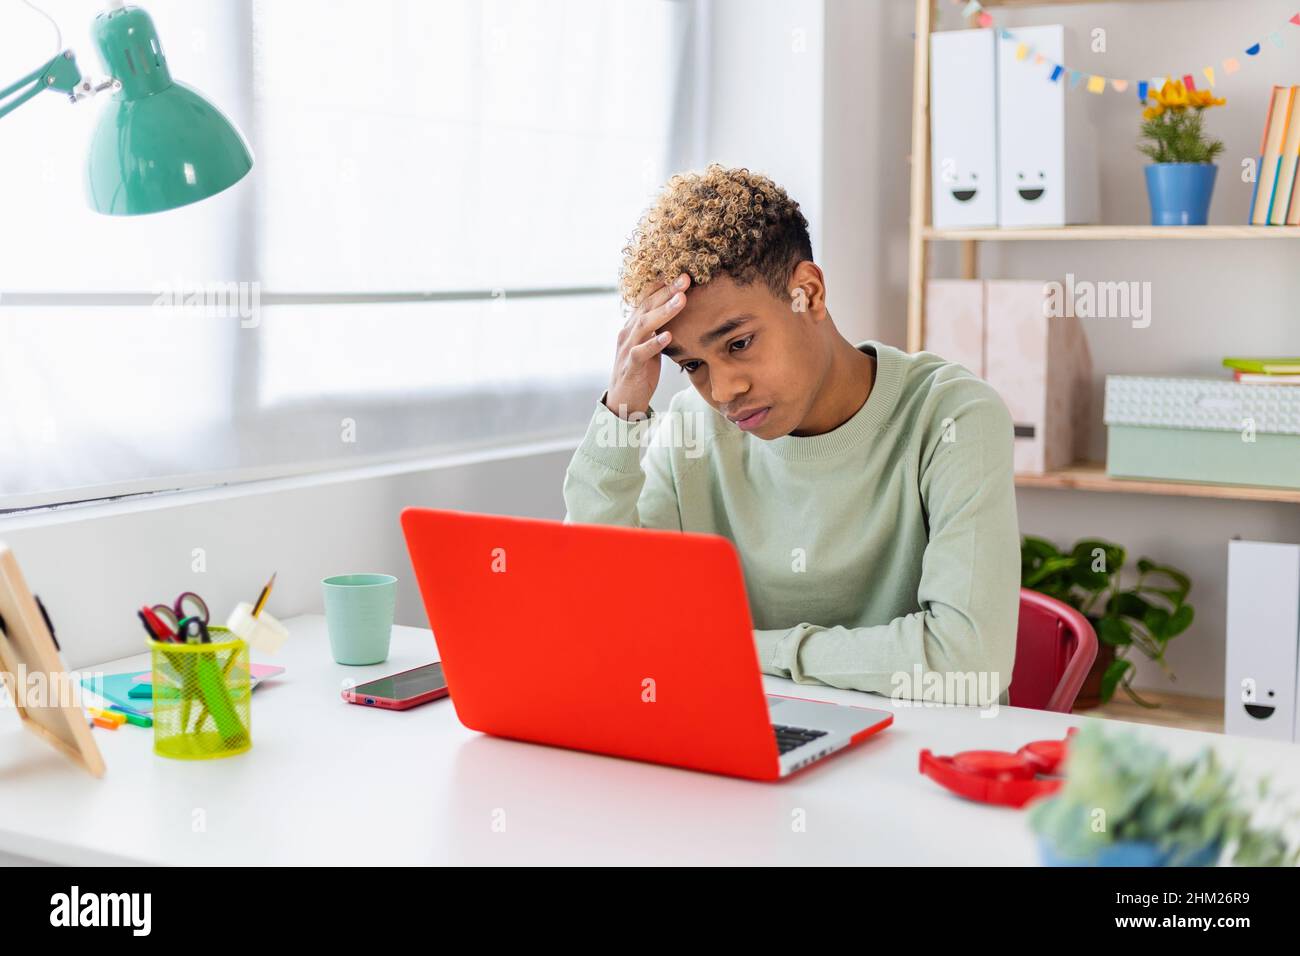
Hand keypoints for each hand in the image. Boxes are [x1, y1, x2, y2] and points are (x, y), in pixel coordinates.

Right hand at [604, 272, 689, 418]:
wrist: (623, 400)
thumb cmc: (640, 371)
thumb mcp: (650, 345)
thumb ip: (658, 329)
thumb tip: (677, 313)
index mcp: (633, 326)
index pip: (648, 300)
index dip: (663, 286)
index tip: (682, 274)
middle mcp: (628, 332)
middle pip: (647, 307)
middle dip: (666, 292)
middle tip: (685, 279)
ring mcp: (627, 349)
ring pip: (644, 325)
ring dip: (664, 311)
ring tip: (682, 300)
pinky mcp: (630, 367)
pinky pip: (641, 352)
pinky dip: (654, 343)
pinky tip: (668, 336)